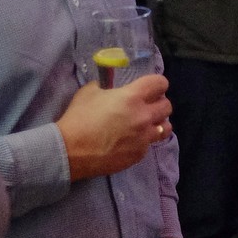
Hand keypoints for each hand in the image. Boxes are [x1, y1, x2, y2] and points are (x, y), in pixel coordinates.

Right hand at [57, 76, 171, 181]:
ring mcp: (144, 138)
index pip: (160, 83)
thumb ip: (105, 87)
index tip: (150, 88)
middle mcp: (144, 116)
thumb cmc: (78, 118)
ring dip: (158, 123)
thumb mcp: (89, 92)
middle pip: (167, 106)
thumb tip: (111, 88)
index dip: (156, 84)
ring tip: (145, 124)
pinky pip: (150, 144)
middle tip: (146, 106)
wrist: (70, 151)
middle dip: (158, 103)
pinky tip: (130, 141)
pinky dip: (143, 140)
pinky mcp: (139, 154)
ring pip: (166, 127)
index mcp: (133, 97)